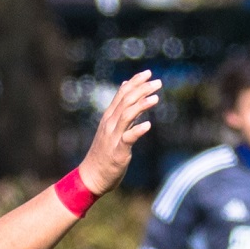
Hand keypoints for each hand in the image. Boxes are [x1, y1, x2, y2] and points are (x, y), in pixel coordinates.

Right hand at [78, 71, 161, 194]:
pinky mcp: (118, 151)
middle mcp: (110, 123)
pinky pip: (128, 138)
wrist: (92, 175)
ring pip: (127, 115)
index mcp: (109, 117)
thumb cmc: (104, 152)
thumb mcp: (111, 128)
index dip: (135, 82)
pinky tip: (148, 125)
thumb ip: (120, 109)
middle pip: (126, 101)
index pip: (122, 94)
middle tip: (158, 82)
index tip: (148, 73)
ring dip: (141, 105)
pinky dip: (138, 130)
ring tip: (156, 98)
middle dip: (142, 89)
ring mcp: (113, 136)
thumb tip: (126, 88)